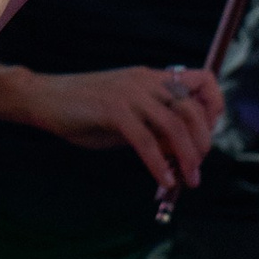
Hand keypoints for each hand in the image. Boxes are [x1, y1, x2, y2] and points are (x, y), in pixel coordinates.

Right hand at [17, 65, 221, 190]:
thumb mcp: (125, 117)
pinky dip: (159, 165)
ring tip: (188, 180)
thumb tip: (180, 151)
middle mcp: (146, 81)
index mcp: (151, 77)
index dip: (214, 107)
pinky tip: (164, 181)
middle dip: (203, 142)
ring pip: (174, 125)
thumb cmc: (83, 110)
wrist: (44, 98)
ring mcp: (130, 94)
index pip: (203, 80)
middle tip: (197, 167)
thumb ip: (153, 128)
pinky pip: (146, 141)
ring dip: (187, 157)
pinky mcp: (113, 111)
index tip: (209, 134)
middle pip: (192, 108)